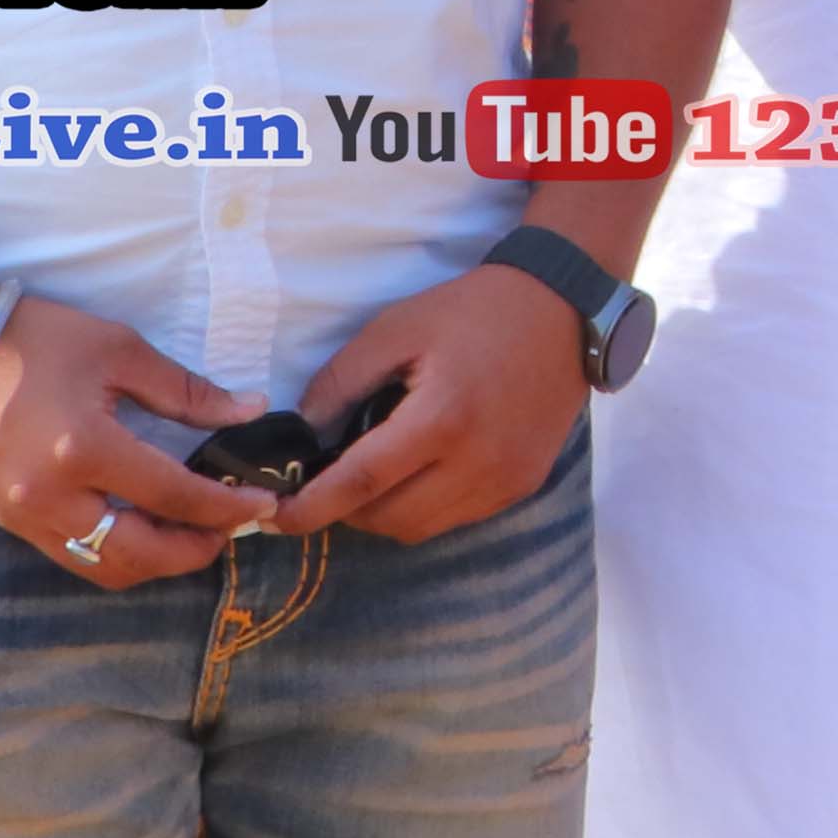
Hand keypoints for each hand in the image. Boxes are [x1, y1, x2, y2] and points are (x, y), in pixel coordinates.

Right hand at [0, 295, 279, 583]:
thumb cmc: (36, 339)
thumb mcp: (120, 351)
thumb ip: (187, 391)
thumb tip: (249, 411)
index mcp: (84, 450)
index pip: (173, 497)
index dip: (226, 508)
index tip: (264, 506)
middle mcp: (51, 496)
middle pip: (140, 554)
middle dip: (195, 550)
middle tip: (232, 529)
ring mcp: (24, 515)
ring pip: (103, 567)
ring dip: (155, 560)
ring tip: (192, 532)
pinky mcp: (7, 519)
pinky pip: (72, 556)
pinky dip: (115, 552)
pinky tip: (142, 527)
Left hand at [267, 262, 586, 540]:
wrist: (562, 309)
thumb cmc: (472, 312)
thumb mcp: (395, 329)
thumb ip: (341, 381)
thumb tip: (302, 432)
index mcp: (442, 419)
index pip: (361, 483)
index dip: (312, 508)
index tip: (275, 518)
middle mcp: (478, 462)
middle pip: (389, 519)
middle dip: (346, 510)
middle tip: (329, 480)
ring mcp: (506, 479)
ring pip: (422, 528)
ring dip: (386, 513)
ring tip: (376, 475)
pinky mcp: (524, 484)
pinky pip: (458, 517)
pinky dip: (426, 506)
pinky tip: (422, 470)